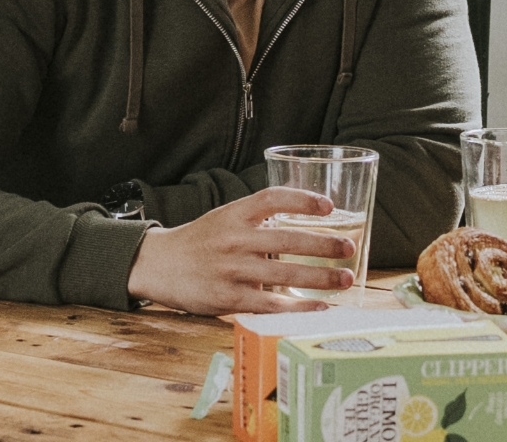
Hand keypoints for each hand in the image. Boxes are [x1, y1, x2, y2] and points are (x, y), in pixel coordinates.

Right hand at [125, 186, 361, 314]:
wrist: (157, 265)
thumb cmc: (199, 242)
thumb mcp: (224, 218)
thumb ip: (257, 220)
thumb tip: (302, 221)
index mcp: (234, 214)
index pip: (272, 198)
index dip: (303, 199)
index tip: (329, 206)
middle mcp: (234, 239)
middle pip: (287, 239)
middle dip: (324, 245)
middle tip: (349, 247)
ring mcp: (231, 270)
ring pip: (284, 274)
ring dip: (320, 278)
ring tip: (345, 278)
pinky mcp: (228, 298)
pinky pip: (270, 303)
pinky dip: (298, 307)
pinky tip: (319, 307)